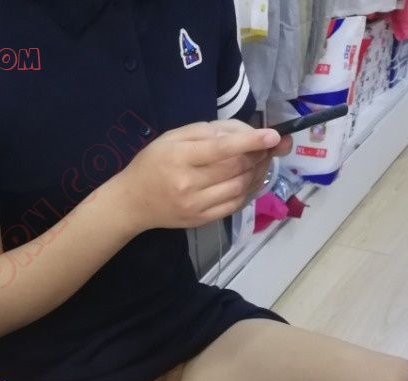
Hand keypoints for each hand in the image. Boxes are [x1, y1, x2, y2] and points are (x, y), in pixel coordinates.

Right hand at [111, 120, 283, 232]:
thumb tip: (242, 134)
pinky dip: (248, 191)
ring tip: (263, 161)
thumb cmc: (152, 163)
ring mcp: (197, 206)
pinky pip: (234, 205)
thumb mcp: (173, 137)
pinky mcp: (201, 220)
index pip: (223, 149)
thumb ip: (207, 132)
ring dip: (257, 173)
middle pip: (236, 169)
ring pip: (239, 188)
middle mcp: (190, 185)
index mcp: (181, 158)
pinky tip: (251, 180)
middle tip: (271, 146)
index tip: (274, 136)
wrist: (133, 202)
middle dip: (259, 155)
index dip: (251, 141)